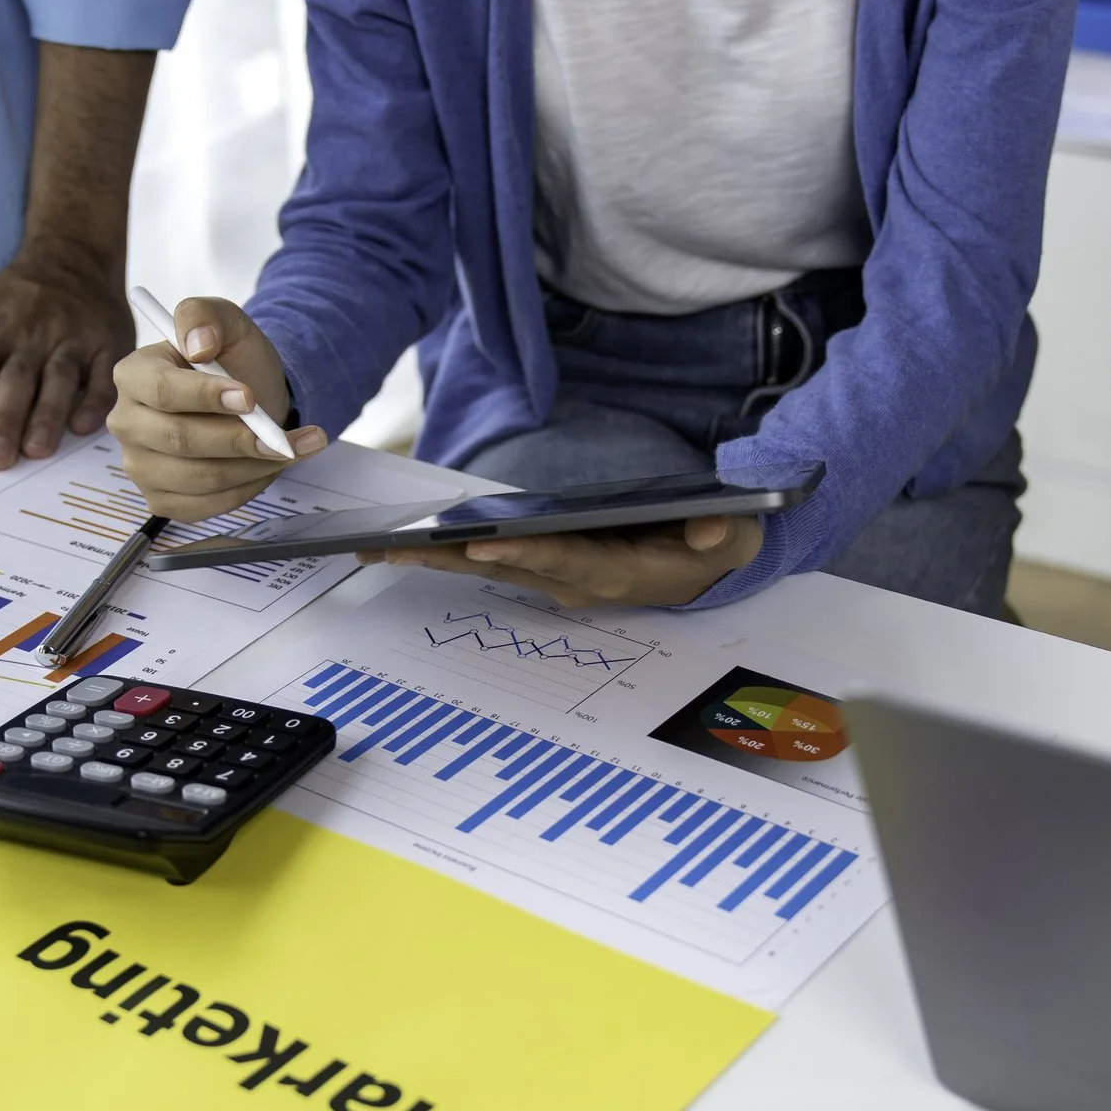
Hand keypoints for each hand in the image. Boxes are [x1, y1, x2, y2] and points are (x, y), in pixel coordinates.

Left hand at [0, 241, 133, 468]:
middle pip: (16, 379)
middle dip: (4, 419)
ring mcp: (72, 338)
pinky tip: (83, 425)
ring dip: (47, 415)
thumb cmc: (14, 300)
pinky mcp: (108, 342)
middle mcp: (32, 334)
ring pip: (59, 378)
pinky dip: (96, 399)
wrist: (70, 258)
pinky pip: (103, 373)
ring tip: (36, 449)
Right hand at [108, 296, 327, 517]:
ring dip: (254, 466)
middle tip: (280, 437)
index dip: (206, 397)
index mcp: (133, 374)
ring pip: (201, 477)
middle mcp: (127, 422)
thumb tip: (197, 343)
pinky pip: (208, 505)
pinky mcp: (162, 498)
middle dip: (239, 439)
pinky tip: (268, 467)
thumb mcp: (227, 322)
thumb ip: (205, 316)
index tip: (250, 398)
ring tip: (288, 448)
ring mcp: (140, 465)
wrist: (252, 399)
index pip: (161, 390)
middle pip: (179, 439)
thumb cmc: (233, 361)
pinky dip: (248, 489)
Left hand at [361, 516, 763, 608]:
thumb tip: (711, 528)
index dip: (522, 551)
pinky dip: (448, 552)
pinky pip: (490, 559)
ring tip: (377, 550)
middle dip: (447, 559)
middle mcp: (577, 582)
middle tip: (390, 552)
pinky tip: (407, 546)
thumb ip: (723, 532)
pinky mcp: (546, 566)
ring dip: (433, 560)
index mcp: (617, 572)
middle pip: (504, 567)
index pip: (563, 560)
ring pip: (487, 566)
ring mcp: (557, 578)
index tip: (478, 541)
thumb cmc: (718, 545)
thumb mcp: (733, 536)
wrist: (709, 566)